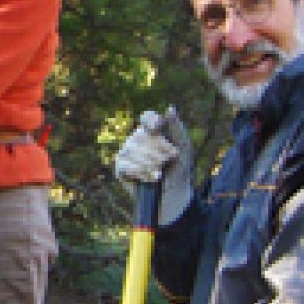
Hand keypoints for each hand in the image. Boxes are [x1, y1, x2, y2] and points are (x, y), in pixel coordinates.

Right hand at [114, 107, 192, 225]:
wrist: (173, 194)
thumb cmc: (179, 170)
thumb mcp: (184, 148)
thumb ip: (177, 128)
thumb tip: (170, 108)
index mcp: (152, 132)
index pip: (147, 117)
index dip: (151, 120)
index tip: (158, 128)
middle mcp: (137, 139)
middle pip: (141, 135)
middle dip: (157, 149)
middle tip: (169, 160)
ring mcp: (127, 153)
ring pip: (132, 149)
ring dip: (150, 162)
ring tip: (161, 172)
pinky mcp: (120, 168)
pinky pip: (125, 164)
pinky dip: (140, 171)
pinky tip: (152, 178)